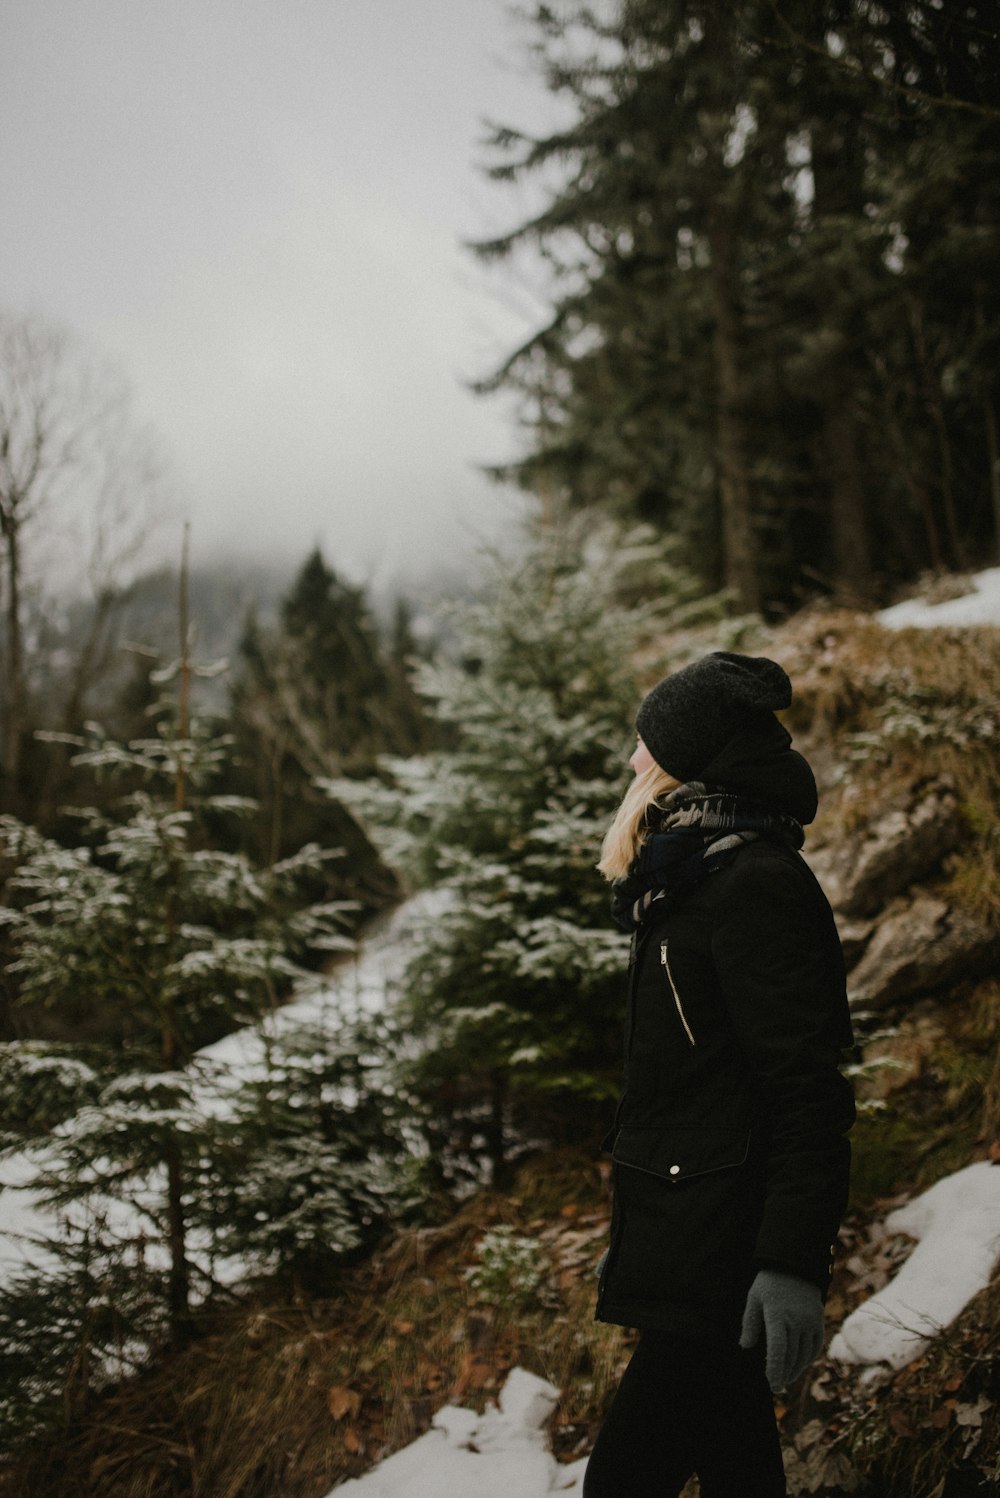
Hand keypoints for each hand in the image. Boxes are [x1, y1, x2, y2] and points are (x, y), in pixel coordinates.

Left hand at [739, 1268, 824, 1391]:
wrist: (795, 1265)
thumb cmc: (769, 1283)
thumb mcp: (754, 1298)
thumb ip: (750, 1323)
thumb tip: (745, 1346)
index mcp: (777, 1316)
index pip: (777, 1350)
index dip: (775, 1370)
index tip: (772, 1386)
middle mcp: (796, 1321)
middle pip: (791, 1356)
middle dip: (783, 1374)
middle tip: (776, 1387)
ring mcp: (810, 1322)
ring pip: (804, 1354)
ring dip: (795, 1369)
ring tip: (786, 1379)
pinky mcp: (818, 1321)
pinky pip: (815, 1347)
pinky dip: (808, 1359)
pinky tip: (800, 1365)